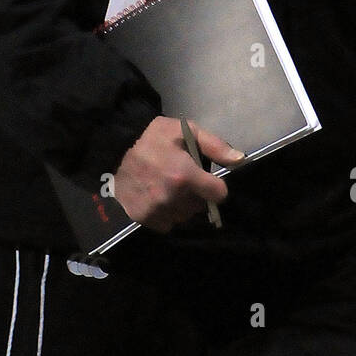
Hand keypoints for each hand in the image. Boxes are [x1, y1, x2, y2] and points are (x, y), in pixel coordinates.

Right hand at [112, 116, 241, 233]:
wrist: (115, 146)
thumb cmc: (153, 137)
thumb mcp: (186, 131)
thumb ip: (215, 146)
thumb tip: (240, 160)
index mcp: (185, 175)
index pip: (218, 194)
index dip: (215, 186)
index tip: (207, 179)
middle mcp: (172, 197)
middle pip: (200, 207)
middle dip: (197, 194)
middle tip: (183, 179)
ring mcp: (156, 209)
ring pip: (184, 217)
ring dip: (182, 206)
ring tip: (170, 188)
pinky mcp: (142, 217)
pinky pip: (166, 224)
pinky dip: (166, 214)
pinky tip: (158, 198)